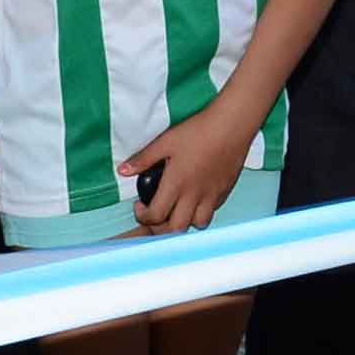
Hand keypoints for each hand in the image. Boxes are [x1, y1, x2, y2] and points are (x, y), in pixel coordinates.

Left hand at [121, 102, 255, 233]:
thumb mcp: (165, 142)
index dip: (143, 217)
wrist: (232, 126)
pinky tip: (196, 198)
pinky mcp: (225, 192)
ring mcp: (212, 195)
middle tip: (155, 215)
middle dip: (161, 228)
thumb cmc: (199, 131)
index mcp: (176, 184)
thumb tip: (123, 170)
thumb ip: (143, 159)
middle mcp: (194, 195)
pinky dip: (201, 212)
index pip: (156, 216)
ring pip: (198, 224)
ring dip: (185, 222)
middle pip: (176, 229)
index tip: (140, 207)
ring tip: (177, 210)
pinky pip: (212, 211)